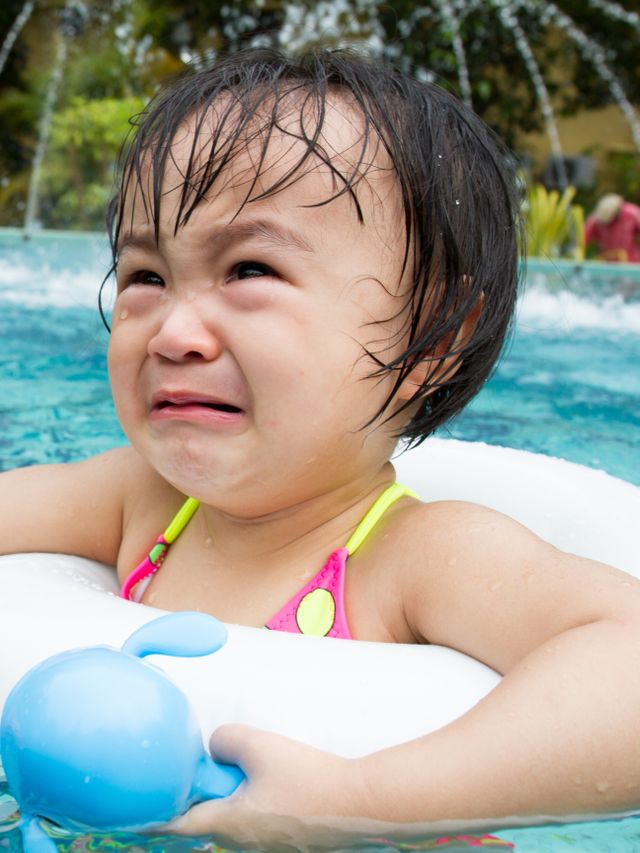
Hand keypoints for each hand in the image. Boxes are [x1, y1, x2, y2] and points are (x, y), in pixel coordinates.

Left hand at [168, 724, 370, 850]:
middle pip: (205, 820)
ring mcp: (267, 846)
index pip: (176, 825)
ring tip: (239, 770)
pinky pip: (259, 821)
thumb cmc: (307, 777)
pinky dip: (252, 802)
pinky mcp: (288, 841)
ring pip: (234, 820)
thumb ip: (225, 740)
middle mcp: (242, 843)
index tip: (130, 812)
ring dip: (227, 799)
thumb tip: (215, 747)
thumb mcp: (259, 745)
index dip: (151, 816)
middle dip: (196, 799)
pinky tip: (271, 780)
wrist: (361, 804)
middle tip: (193, 773)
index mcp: (228, 824)